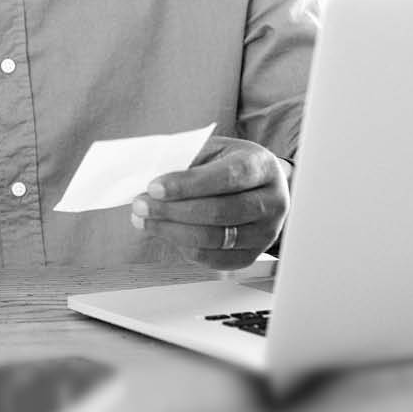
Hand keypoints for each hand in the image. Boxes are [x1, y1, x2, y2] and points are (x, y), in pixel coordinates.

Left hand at [130, 137, 290, 269]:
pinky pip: (216, 260)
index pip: (227, 176)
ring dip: (172, 231)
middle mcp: (272, 201)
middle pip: (220, 211)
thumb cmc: (229, 164)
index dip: (188, 184)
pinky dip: (186, 249)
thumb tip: (149, 177)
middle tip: (140, 205)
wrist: (260, 186)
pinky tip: (167, 234)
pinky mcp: (253, 254)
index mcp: (262, 166)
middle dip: (173, 210)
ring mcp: (266, 232)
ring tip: (145, 220)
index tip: (154, 187)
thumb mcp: (213, 151)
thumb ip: (187, 161)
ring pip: (216, 238)